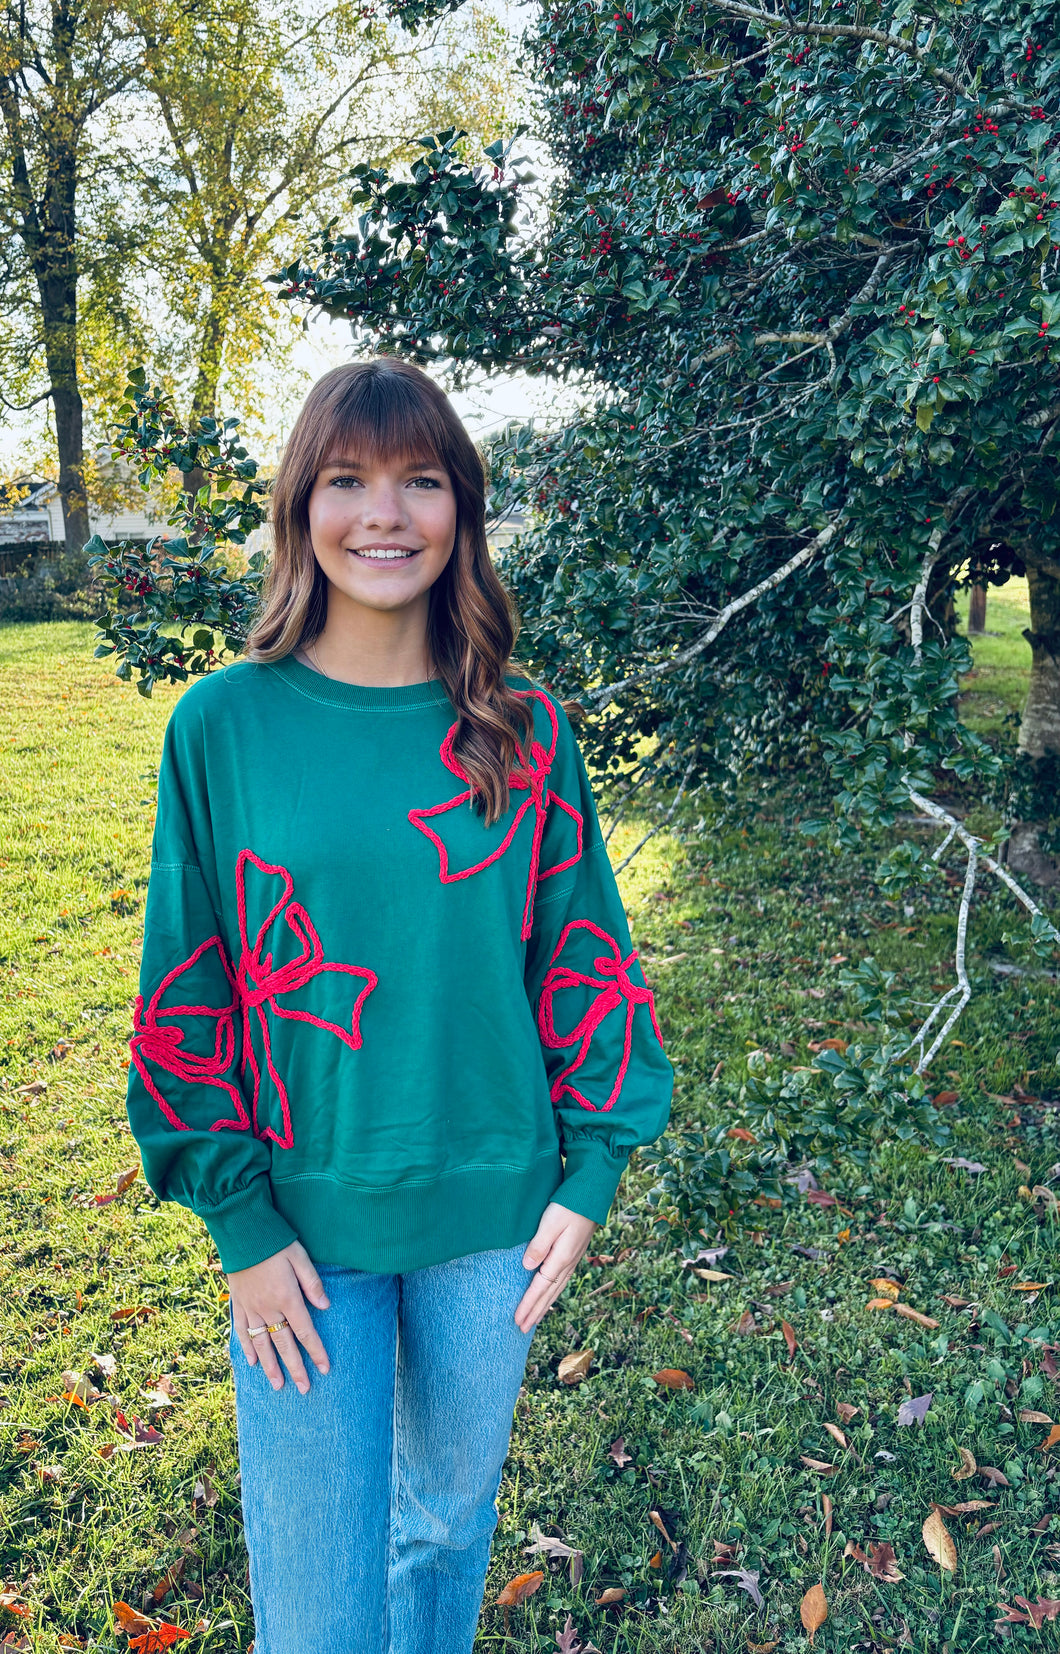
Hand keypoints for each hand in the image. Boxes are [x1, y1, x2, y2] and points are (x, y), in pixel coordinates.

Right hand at [227, 1239, 331, 1394]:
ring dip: (271, 1367)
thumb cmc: (276, 1243)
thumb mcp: (300, 1257)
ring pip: (262, 1344)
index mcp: (288, 1298)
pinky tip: (253, 1363)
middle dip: (296, 1368)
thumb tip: (326, 1306)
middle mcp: (269, 1309)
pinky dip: (247, 1349)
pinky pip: (243, 1332)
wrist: (242, 1232)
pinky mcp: (239, 1305)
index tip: (324, 1369)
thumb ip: (313, 1283)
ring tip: (278, 1386)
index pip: (305, 1331)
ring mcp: (252, 1309)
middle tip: (304, 1389)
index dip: (316, 1351)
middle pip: (284, 1344)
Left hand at [515, 1201, 597, 1332]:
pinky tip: (549, 1295)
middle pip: (548, 1294)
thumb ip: (538, 1245)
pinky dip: (552, 1293)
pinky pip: (560, 1280)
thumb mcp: (550, 1223)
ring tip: (534, 1319)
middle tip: (522, 1329)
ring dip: (544, 1305)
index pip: (540, 1288)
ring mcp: (572, 1259)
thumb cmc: (568, 1205)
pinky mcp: (574, 1253)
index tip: (517, 1320)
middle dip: (535, 1311)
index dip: (528, 1304)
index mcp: (561, 1258)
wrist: (591, 1194)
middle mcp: (568, 1263)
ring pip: (556, 1289)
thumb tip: (527, 1267)